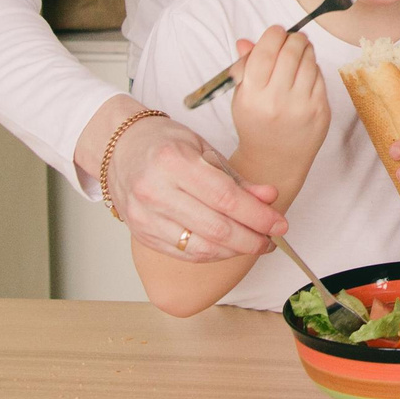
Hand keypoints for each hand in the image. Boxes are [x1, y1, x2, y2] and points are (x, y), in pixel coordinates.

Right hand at [106, 114, 286, 263]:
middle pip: (215, 228)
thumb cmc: (164, 143)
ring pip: (200, 248)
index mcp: (173, 162)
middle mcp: (154, 191)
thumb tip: (270, 199)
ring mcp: (144, 217)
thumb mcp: (203, 150)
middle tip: (271, 239)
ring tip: (253, 243)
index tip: (280, 225)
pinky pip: (184, 254)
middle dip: (251, 239)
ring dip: (234, 251)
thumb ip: (236, 179)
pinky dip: (212, 255)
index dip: (258, 216)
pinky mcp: (141, 235)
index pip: (225, 199)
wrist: (119, 149)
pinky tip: (228, 248)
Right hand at [228, 25, 330, 166]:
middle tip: (292, 38)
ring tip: (300, 52)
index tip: (276, 31)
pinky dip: (314, 69)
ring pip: (310, 61)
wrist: (275, 160)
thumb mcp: (242, 97)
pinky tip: (306, 73)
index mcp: (253, 95)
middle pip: (291, 52)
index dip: (273, 34)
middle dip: (293, 38)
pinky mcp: (320, 111)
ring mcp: (302, 107)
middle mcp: (277, 101)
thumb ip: (244, 67)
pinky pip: (321, 77)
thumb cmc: (256, 124)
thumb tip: (245, 41)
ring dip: (306, 50)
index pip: (265, 51)